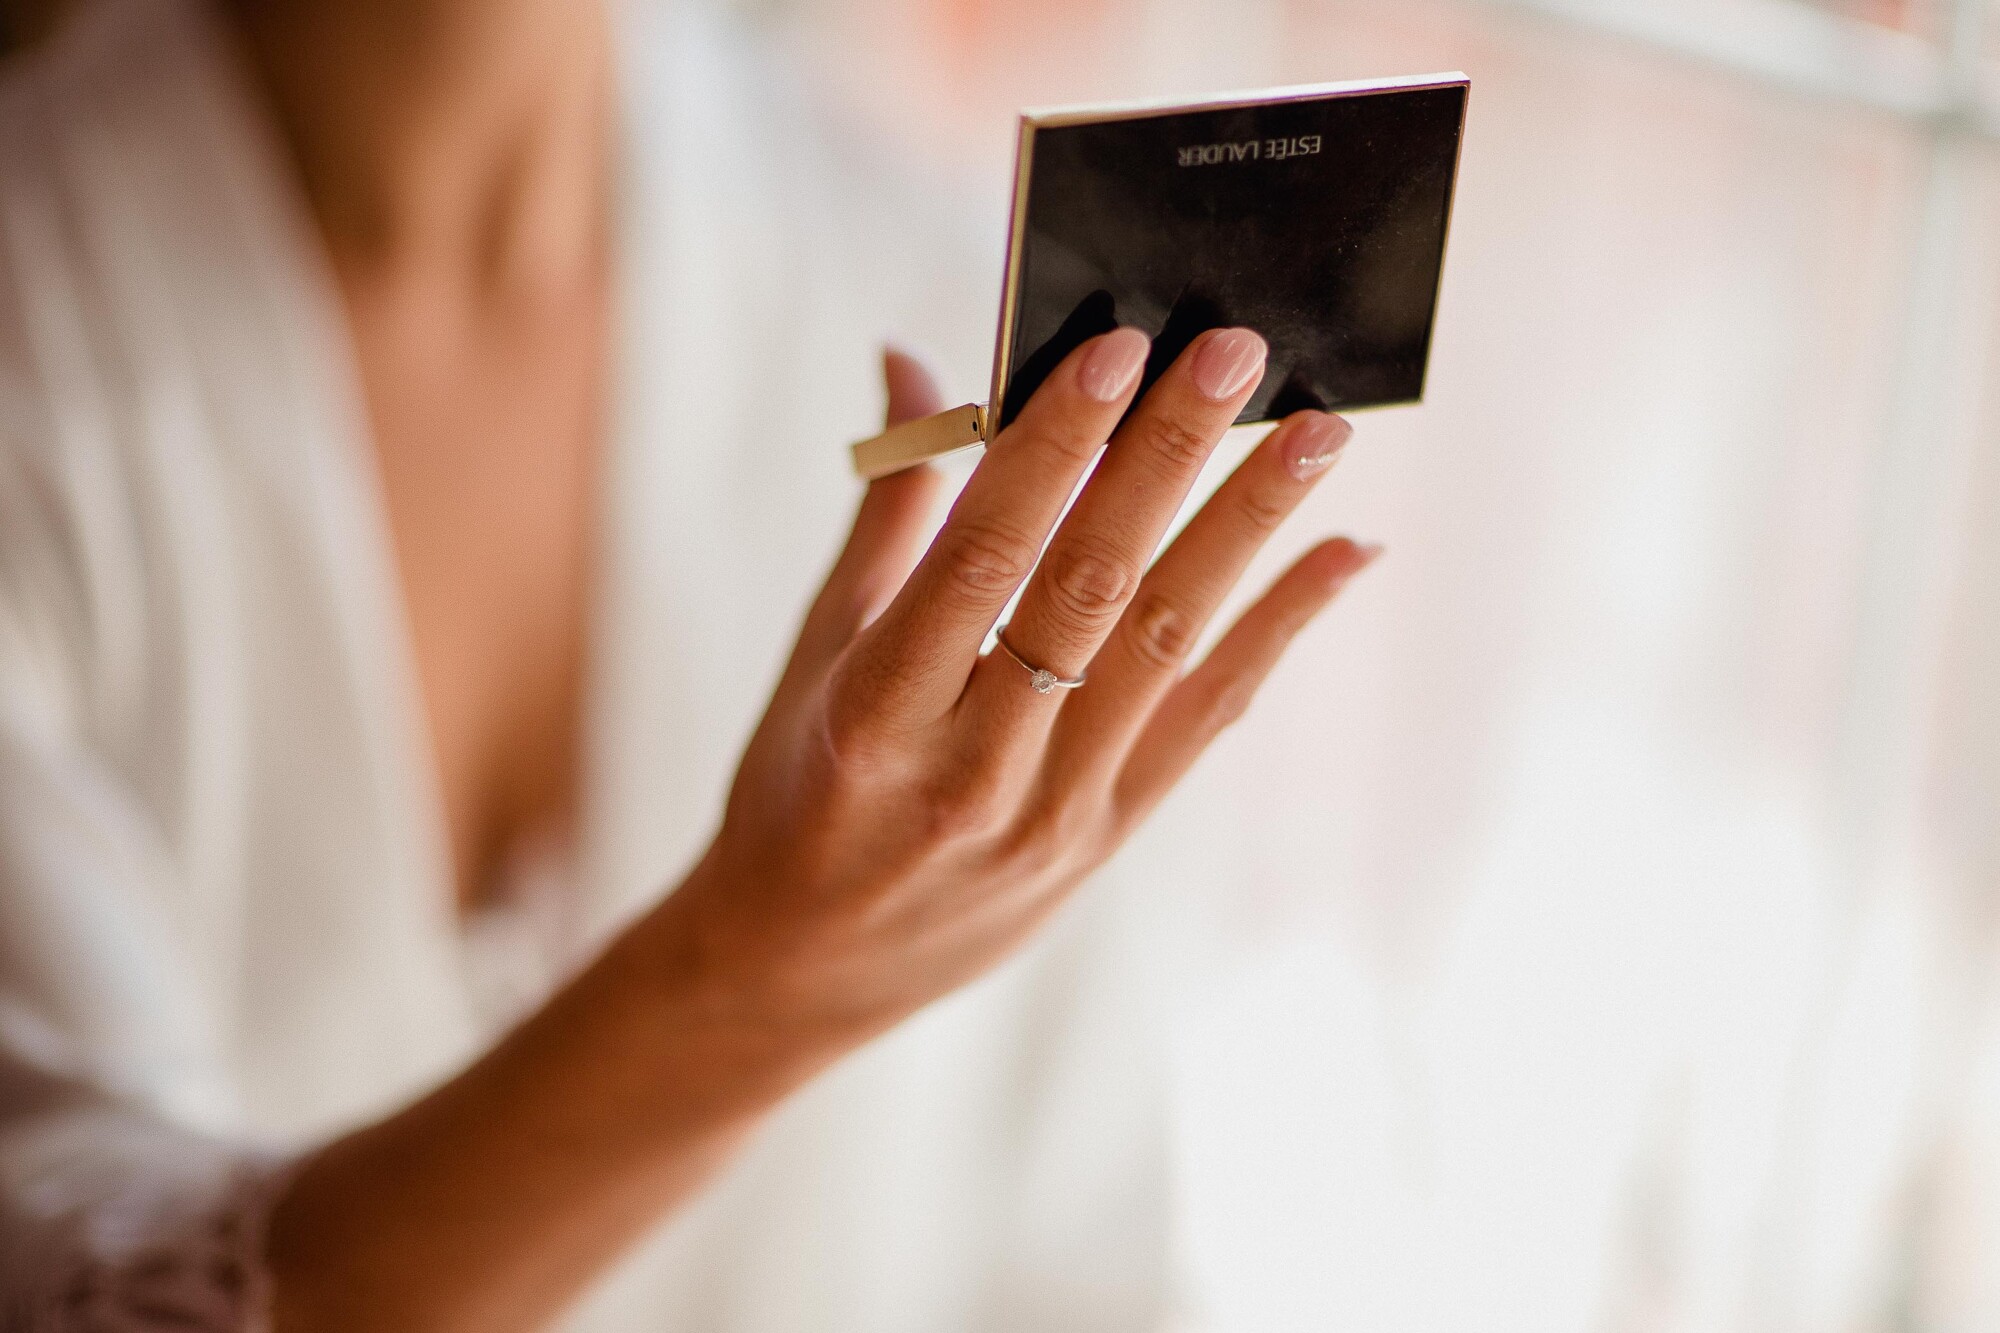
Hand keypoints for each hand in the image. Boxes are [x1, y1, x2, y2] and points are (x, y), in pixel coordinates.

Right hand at [263, 332, 1375, 1332]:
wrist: (801, 972)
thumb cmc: (792, 793)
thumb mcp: (814, 657)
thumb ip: (884, 515)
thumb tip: (913, 365)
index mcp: (875, 717)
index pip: (982, 560)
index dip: (1053, 450)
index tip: (1117, 346)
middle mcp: (972, 771)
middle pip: (1089, 590)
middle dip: (1169, 460)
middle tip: (1238, 352)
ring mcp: (1052, 814)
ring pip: (1165, 646)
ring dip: (1248, 530)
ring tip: (1317, 433)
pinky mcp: (1107, 839)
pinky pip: (1207, 719)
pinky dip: (1278, 631)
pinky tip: (1341, 554)